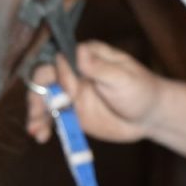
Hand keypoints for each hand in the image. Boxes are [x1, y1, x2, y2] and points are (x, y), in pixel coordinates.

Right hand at [27, 41, 164, 143]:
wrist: (149, 117)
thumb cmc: (141, 90)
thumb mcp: (122, 78)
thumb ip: (99, 67)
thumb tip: (80, 50)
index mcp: (87, 56)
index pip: (61, 59)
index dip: (60, 74)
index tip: (71, 91)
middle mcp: (74, 72)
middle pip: (45, 78)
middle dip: (38, 94)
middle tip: (39, 111)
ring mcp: (71, 93)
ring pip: (44, 98)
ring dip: (36, 113)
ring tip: (36, 130)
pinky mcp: (71, 113)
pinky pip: (52, 117)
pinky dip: (43, 126)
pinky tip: (41, 136)